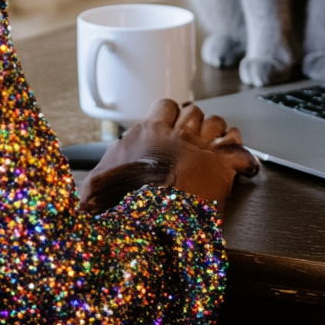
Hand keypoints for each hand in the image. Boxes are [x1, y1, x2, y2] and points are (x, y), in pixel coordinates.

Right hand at [78, 98, 259, 214]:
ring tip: (219, 143)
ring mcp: (202, 148)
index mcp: (150, 132)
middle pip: (194, 112)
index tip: (169, 125)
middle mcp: (178, 134)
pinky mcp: (223, 167)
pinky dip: (245, 157)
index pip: (165, 105)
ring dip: (219, 133)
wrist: (149, 219)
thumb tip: (78, 195)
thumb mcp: (96, 187)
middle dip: (196, 123)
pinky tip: (245, 164)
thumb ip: (91, 183)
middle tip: (194, 138)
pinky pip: (241, 151)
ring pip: (218, 124)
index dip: (170, 114)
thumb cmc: (124, 202)